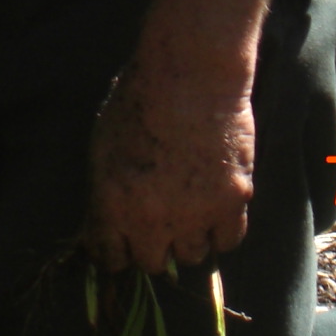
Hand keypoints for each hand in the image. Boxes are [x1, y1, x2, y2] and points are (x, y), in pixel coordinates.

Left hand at [84, 52, 255, 272]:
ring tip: (192, 210)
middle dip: (153, 245)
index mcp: (110, 204)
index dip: (117, 251)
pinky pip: (229, 241)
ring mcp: (193, 215)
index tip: (124, 244)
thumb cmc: (140, 96)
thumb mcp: (103, 144)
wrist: (190, 73)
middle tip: (160, 223)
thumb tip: (108, 217)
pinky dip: (223, 230)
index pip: (110, 257)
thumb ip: (106, 188)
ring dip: (190, 238)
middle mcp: (150, 220)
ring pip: (191, 257)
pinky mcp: (231, 203)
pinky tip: (218, 208)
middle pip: (152, 263)